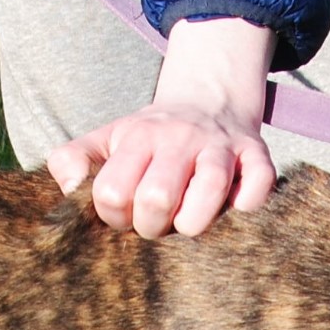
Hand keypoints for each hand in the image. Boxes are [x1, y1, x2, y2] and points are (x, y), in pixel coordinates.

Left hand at [47, 16, 276, 237]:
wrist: (209, 102)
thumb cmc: (151, 139)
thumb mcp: (107, 139)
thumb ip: (73, 160)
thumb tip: (70, 188)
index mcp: (139, 136)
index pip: (114, 192)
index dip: (115, 218)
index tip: (126, 216)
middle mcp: (181, 137)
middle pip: (157, 198)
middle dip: (153, 227)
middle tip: (157, 223)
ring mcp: (222, 147)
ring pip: (208, 194)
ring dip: (194, 224)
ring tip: (189, 221)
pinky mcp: (258, 158)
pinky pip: (257, 191)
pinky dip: (245, 210)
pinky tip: (230, 209)